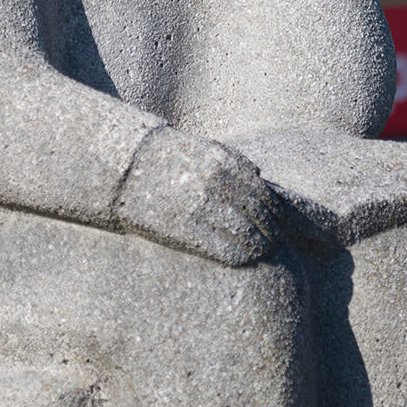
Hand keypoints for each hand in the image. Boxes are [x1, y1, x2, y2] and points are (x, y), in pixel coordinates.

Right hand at [114, 126, 288, 265]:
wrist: (127, 169)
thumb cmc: (166, 157)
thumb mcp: (201, 148)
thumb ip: (231, 161)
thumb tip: (260, 178)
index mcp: (221, 161)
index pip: (262, 192)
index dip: (275, 210)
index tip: (279, 220)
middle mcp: (215, 184)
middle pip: (257, 213)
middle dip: (270, 229)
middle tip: (275, 239)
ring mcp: (201, 207)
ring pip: (245, 233)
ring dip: (259, 245)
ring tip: (263, 251)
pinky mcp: (187, 229)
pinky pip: (223, 248)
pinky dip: (239, 255)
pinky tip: (244, 259)